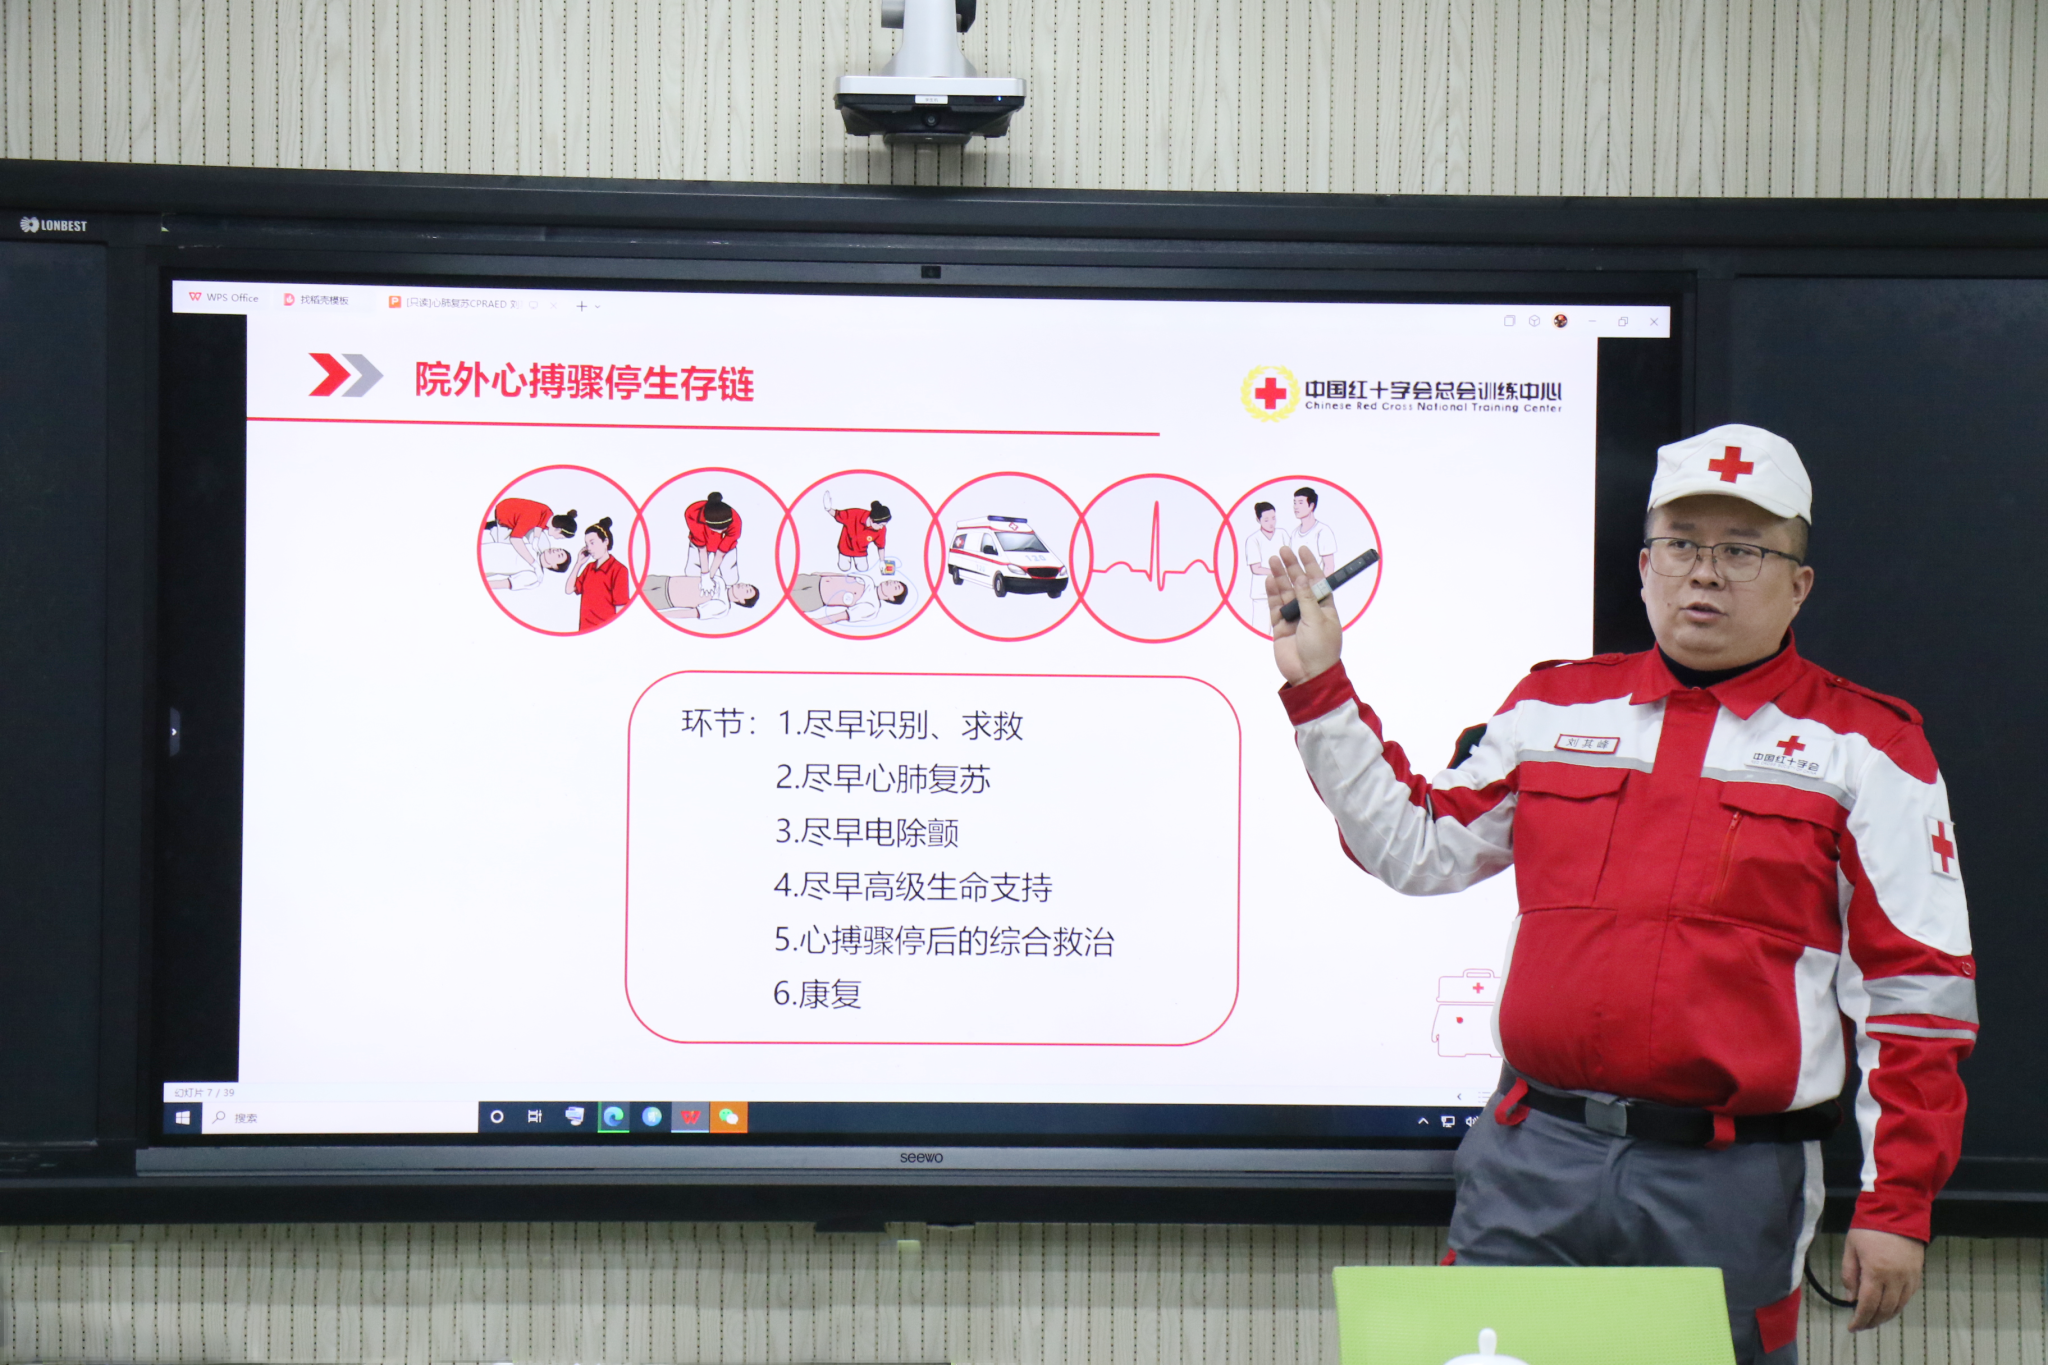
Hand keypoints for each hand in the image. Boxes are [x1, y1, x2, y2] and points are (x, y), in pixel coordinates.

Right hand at [1268, 544, 1342, 684]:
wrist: (1308, 675)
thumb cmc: (1321, 648)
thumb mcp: (1317, 620)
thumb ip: (1306, 599)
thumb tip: (1301, 578)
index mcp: (1325, 607)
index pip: (1317, 581)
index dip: (1310, 565)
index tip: (1302, 550)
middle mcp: (1309, 610)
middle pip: (1299, 585)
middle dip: (1292, 568)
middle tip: (1283, 551)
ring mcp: (1294, 618)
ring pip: (1285, 594)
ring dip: (1280, 578)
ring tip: (1273, 561)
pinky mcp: (1280, 627)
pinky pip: (1275, 607)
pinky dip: (1272, 594)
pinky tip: (1270, 580)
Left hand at [1842, 1228, 1923, 1330]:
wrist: (1897, 1212)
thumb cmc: (1868, 1228)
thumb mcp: (1851, 1248)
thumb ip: (1849, 1274)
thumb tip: (1851, 1299)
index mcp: (1875, 1271)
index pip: (1867, 1304)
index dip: (1859, 1319)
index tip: (1852, 1327)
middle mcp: (1895, 1278)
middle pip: (1884, 1310)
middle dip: (1871, 1321)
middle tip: (1861, 1326)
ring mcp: (1908, 1278)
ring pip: (1898, 1307)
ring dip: (1885, 1317)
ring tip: (1873, 1320)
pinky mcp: (1917, 1275)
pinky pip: (1908, 1298)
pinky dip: (1897, 1307)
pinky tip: (1888, 1308)